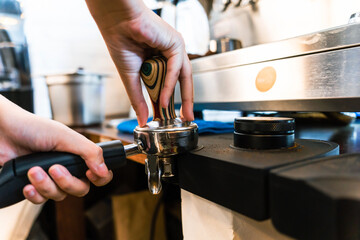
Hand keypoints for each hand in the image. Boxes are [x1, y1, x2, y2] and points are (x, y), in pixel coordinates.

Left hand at [0, 96, 112, 203]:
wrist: (3, 131)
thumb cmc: (33, 128)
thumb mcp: (65, 136)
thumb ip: (88, 152)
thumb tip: (103, 169)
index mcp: (79, 155)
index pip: (99, 173)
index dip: (99, 178)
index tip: (89, 173)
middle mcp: (67, 168)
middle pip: (80, 189)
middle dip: (66, 182)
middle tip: (54, 169)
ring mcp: (51, 178)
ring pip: (59, 196)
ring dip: (46, 185)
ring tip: (33, 171)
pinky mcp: (34, 185)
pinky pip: (41, 200)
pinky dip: (34, 194)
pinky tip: (27, 184)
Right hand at [86, 0, 193, 125]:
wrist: (116, 23)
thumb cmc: (121, 42)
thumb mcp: (131, 78)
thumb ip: (139, 99)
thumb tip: (143, 119)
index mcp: (161, 60)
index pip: (172, 83)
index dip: (172, 100)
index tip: (174, 116)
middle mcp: (170, 54)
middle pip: (183, 81)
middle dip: (186, 101)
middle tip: (186, 117)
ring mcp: (175, 49)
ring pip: (183, 76)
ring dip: (181, 96)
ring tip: (176, 112)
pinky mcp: (176, 43)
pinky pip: (176, 68)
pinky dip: (170, 84)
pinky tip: (164, 97)